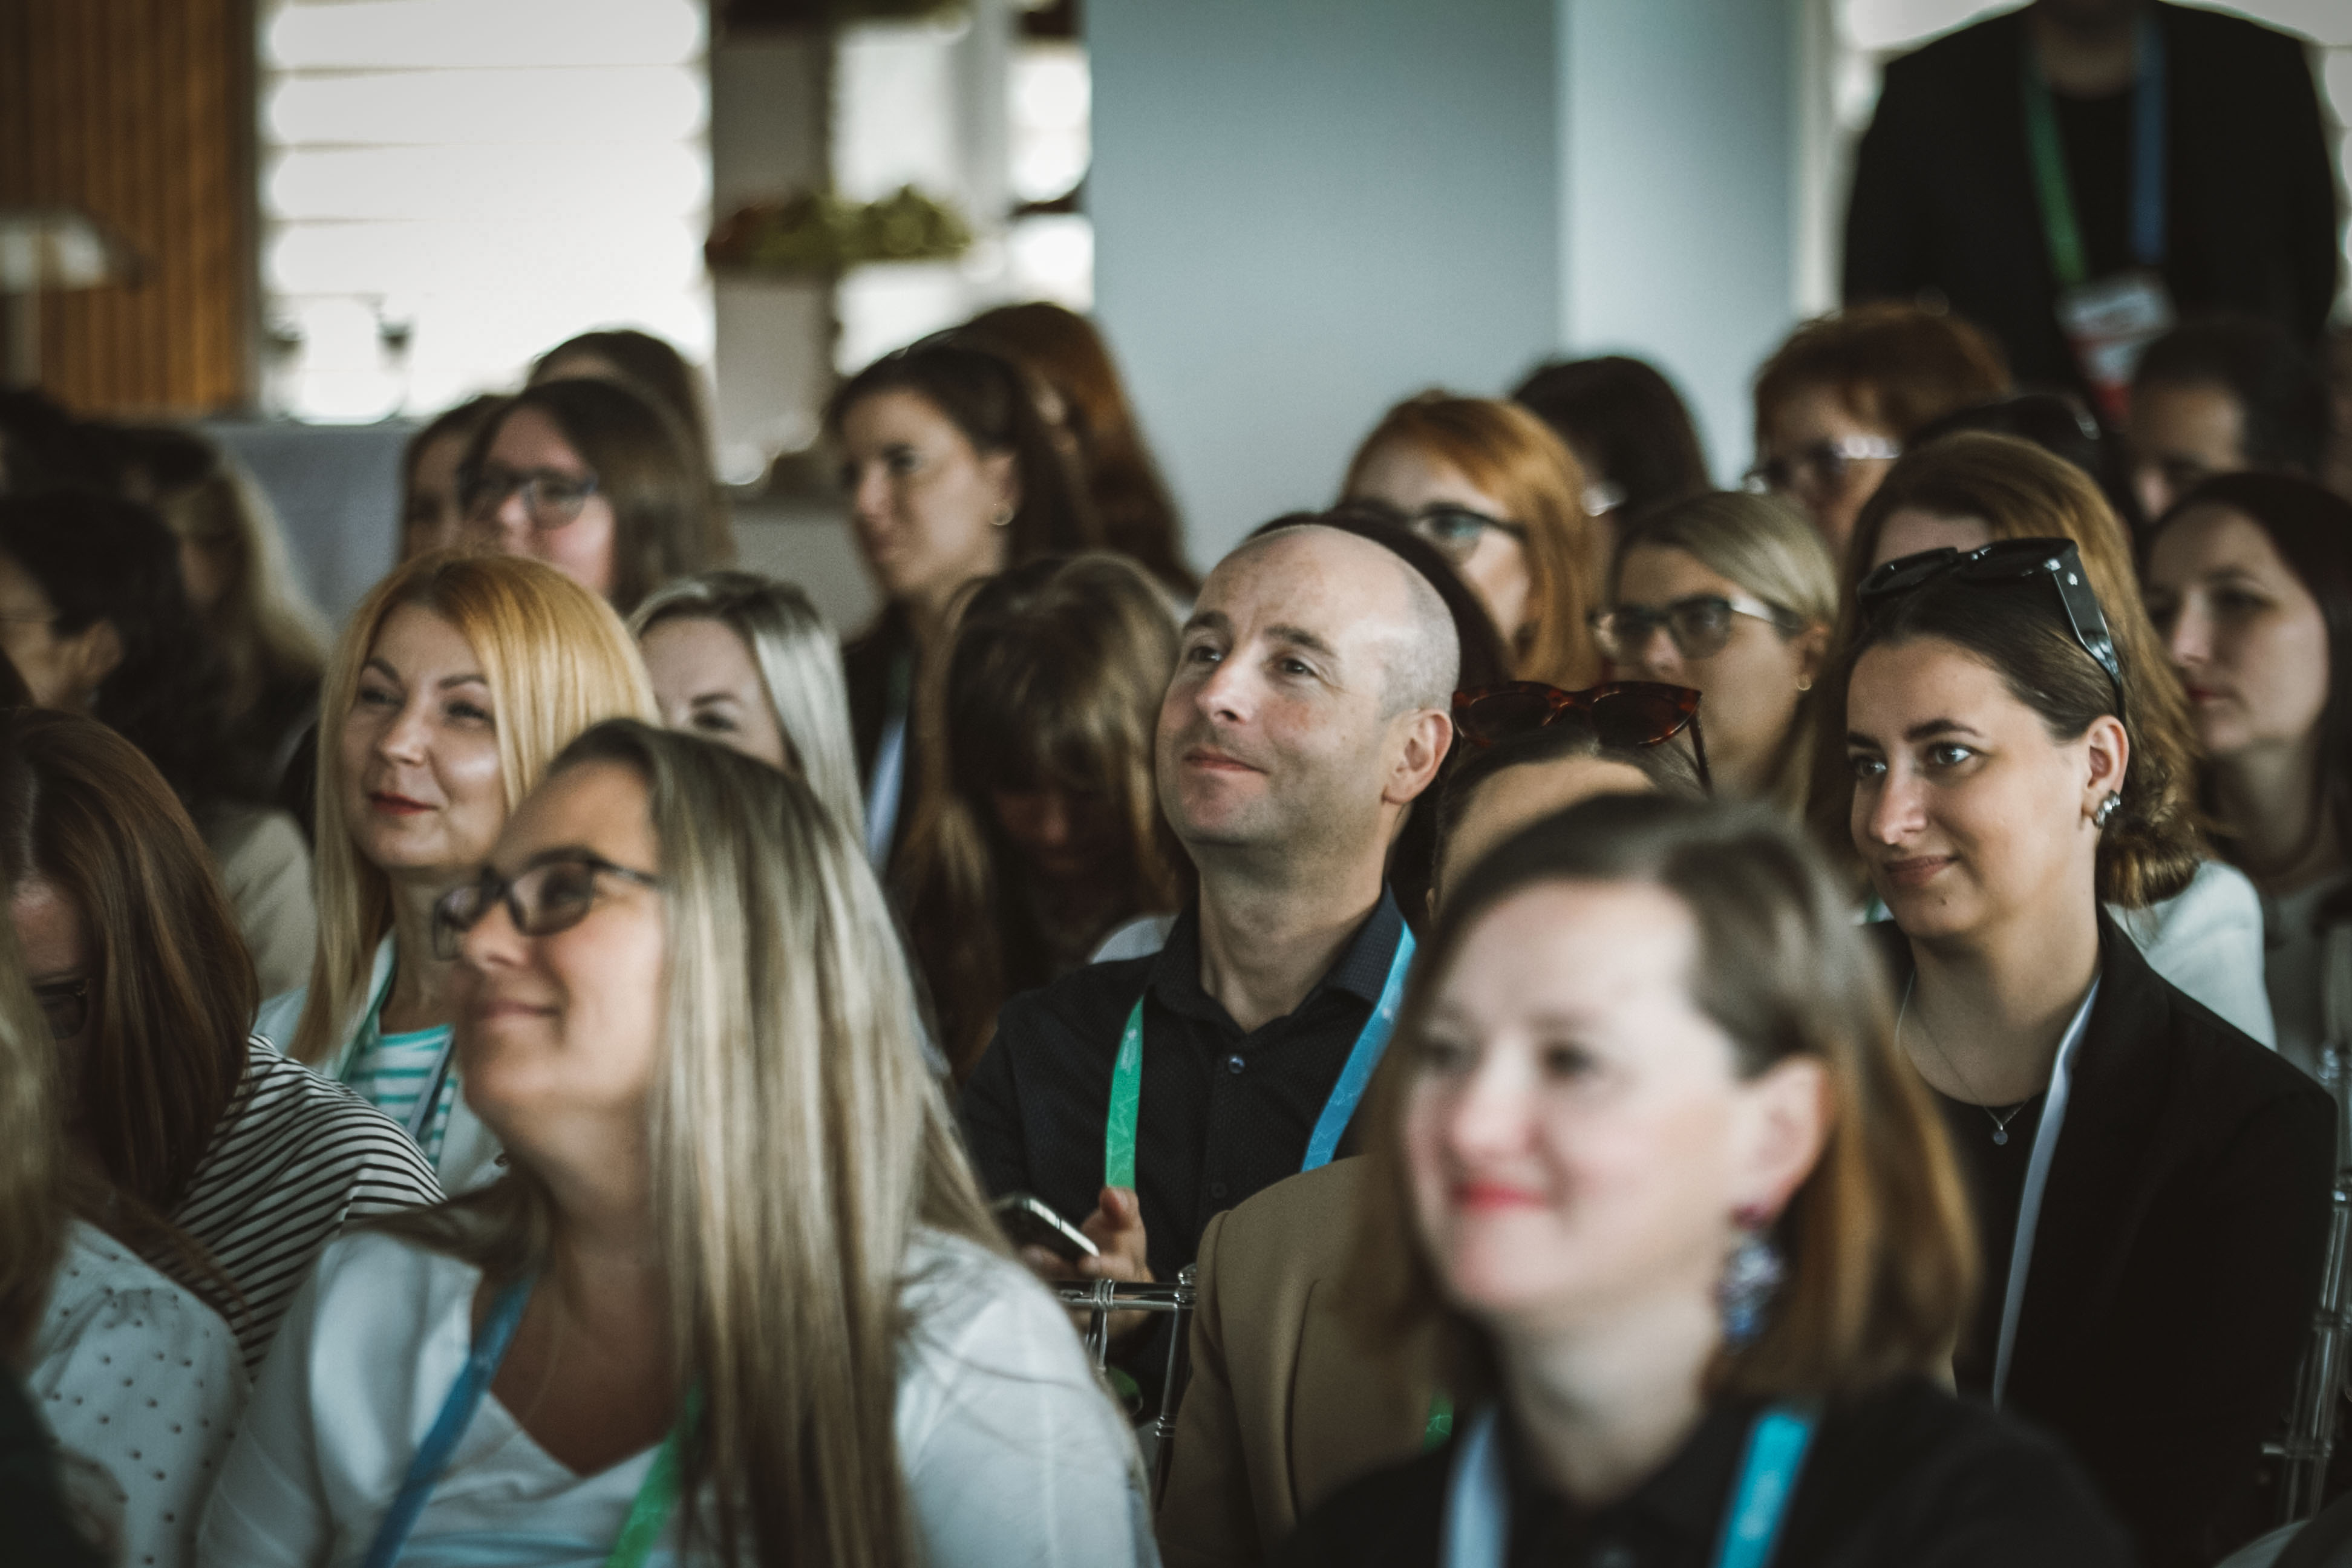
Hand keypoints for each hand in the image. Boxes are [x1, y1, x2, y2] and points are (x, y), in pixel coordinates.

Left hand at [1026, 1186, 1154, 1343]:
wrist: (1118, 1284)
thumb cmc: (1120, 1246)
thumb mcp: (1128, 1222)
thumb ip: (1122, 1205)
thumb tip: (1110, 1194)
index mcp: (1123, 1270)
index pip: (1114, 1272)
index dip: (1100, 1267)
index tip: (1084, 1261)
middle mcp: (1102, 1293)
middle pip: (1076, 1287)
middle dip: (1054, 1270)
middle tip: (1029, 1253)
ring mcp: (1080, 1308)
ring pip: (1056, 1299)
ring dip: (1036, 1280)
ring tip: (1015, 1259)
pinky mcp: (1060, 1315)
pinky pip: (1041, 1305)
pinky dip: (1026, 1288)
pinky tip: (1009, 1269)